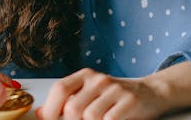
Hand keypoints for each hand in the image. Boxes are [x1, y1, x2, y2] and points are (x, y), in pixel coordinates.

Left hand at [36, 63, 190, 119]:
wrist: (150, 93)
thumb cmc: (114, 98)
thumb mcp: (90, 94)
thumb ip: (68, 101)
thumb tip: (40, 114)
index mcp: (85, 75)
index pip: (60, 89)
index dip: (50, 108)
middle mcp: (98, 79)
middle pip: (72, 107)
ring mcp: (114, 89)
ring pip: (90, 116)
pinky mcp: (129, 100)